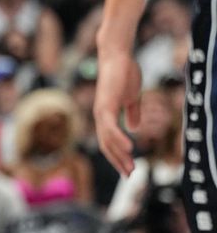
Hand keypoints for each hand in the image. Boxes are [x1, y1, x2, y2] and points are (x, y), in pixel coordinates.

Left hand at [94, 50, 141, 175]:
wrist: (117, 56)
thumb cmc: (124, 73)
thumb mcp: (131, 97)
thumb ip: (131, 112)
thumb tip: (133, 128)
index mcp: (106, 114)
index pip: (108, 141)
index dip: (117, 156)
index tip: (128, 170)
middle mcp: (100, 115)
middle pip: (106, 144)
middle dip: (117, 161)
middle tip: (129, 176)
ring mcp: (101, 110)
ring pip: (107, 139)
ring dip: (119, 155)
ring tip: (131, 169)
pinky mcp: (105, 105)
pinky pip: (110, 126)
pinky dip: (118, 139)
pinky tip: (129, 148)